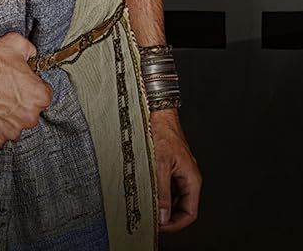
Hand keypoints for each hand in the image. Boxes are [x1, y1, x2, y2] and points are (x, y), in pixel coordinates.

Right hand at [0, 32, 52, 148]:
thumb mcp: (14, 43)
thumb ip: (30, 51)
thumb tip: (32, 55)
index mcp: (38, 96)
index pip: (44, 95)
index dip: (30, 86)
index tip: (20, 83)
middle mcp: (28, 118)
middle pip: (29, 112)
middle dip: (19, 103)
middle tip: (2, 90)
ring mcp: (9, 133)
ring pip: (12, 126)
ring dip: (5, 117)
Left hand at [150, 108, 201, 232]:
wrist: (157, 111)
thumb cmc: (161, 132)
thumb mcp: (160, 165)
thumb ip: (161, 192)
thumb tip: (162, 216)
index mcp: (192, 179)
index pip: (190, 213)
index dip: (175, 224)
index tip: (160, 227)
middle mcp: (188, 177)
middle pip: (181, 207)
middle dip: (167, 216)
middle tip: (150, 219)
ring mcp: (179, 171)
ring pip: (173, 197)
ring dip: (161, 203)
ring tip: (146, 205)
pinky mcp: (170, 165)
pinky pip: (166, 185)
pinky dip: (158, 191)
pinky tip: (146, 191)